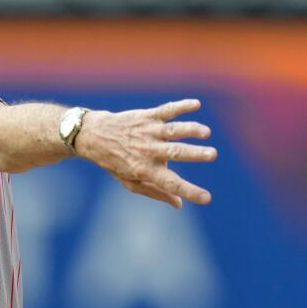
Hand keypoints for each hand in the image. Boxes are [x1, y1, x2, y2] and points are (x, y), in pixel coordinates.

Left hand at [75, 99, 216, 207]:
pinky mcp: (147, 116)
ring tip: (206, 132)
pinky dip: (181, 106)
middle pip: (175, 152)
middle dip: (195, 153)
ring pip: (172, 130)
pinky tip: (196, 104)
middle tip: (212, 154)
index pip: (170, 183)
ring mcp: (148, 131)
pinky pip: (166, 110)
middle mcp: (147, 150)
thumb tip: (179, 203)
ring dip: (190, 129)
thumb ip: (155, 192)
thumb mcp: (130, 182)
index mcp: (145, 170)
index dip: (189, 191)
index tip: (207, 198)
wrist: (94, 136)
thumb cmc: (116, 162)